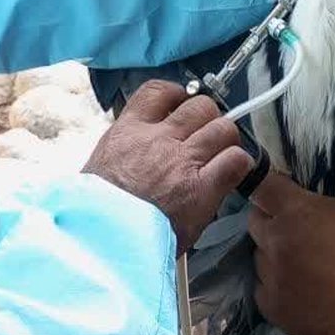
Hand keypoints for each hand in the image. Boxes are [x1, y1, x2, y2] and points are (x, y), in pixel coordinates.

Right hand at [83, 80, 251, 254]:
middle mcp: (158, 139)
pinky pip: (234, 160)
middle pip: (200, 106)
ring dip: (225, 140)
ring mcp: (182, 162)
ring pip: (223, 128)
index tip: (181, 103)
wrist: (99, 243)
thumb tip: (139, 147)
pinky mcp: (201, 190)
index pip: (158, 91)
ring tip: (220, 155)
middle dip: (207, 117)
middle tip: (205, 135)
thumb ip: (125, 149)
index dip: (177, 94)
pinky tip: (231, 173)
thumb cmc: (95, 214)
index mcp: (128, 132)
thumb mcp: (99, 166)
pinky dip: (238, 164)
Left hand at [248, 171, 334, 334]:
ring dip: (273, 255)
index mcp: (296, 211)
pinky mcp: (275, 310)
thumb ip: (319, 200)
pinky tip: (299, 289)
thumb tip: (302, 196)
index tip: (276, 191)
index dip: (267, 186)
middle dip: (271, 221)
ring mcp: (273, 279)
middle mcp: (276, 242)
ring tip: (301, 264)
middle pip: (255, 221)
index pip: (260, 186)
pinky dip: (275, 286)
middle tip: (295, 229)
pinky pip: (262, 289)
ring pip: (258, 257)